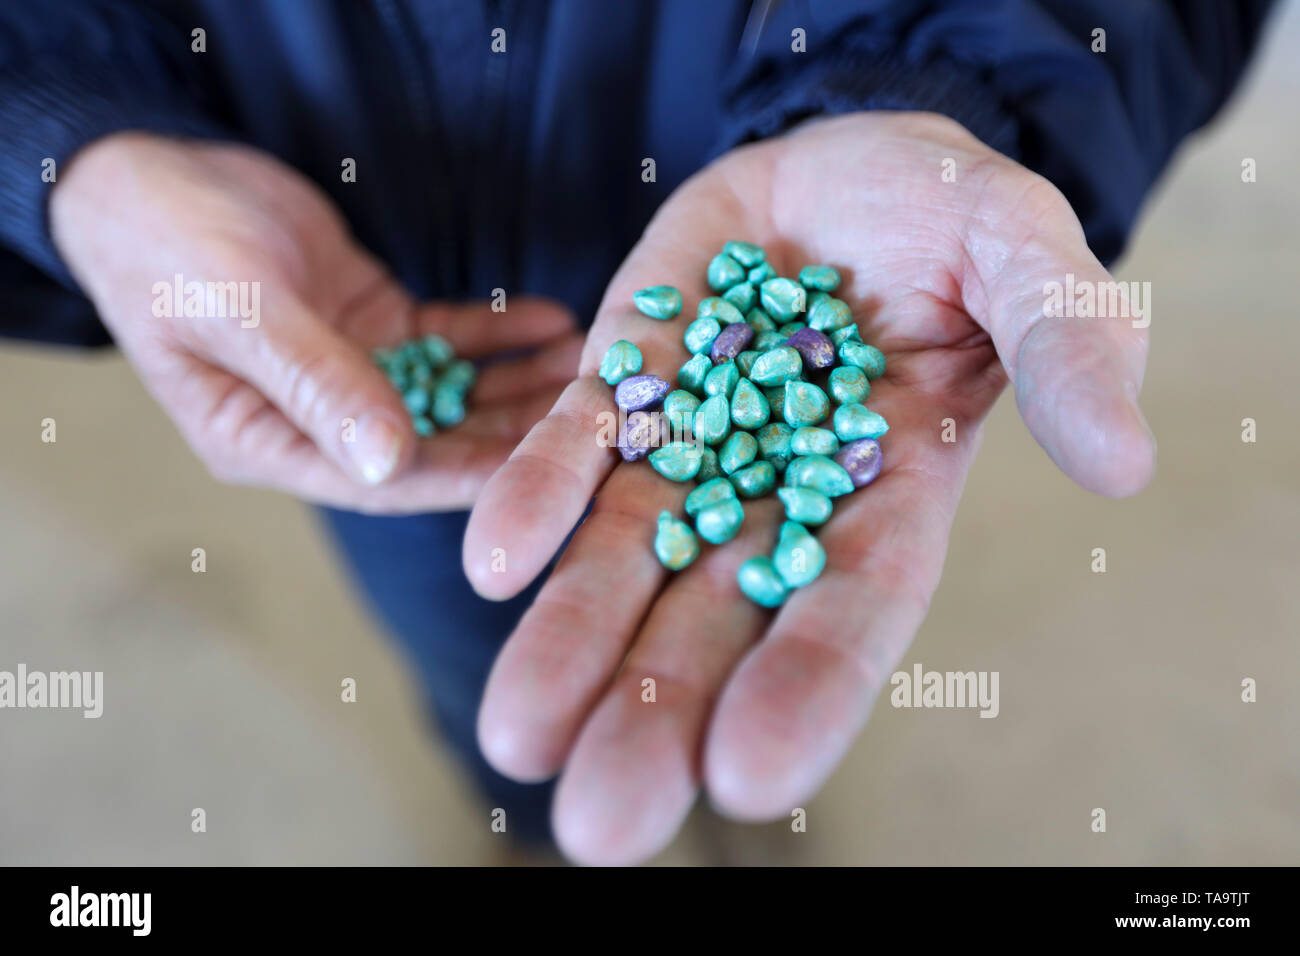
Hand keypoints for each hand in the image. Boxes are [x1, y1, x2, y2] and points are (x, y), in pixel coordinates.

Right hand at [50, 133, 578, 511]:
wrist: (147, 174)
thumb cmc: (168, 248)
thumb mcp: (240, 313)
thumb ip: (316, 384)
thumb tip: (389, 460)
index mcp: (268, 441)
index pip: (383, 479)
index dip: (464, 475)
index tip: (540, 469)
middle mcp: (318, 420)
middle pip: (432, 440)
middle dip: (512, 430)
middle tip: (591, 414)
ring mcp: (350, 373)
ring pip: (451, 391)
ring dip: (518, 381)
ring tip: (592, 364)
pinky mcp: (373, 325)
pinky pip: (447, 338)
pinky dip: (496, 331)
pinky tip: (551, 321)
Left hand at [463, 112, 1153, 862]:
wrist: (847, 166)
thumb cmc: (954, 219)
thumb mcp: (1028, 258)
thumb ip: (1068, 348)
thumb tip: (1126, 466)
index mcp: (890, 496)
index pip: (853, 611)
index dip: (808, 690)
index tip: (748, 777)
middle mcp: (779, 497)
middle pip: (716, 624)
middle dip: (657, 720)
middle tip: (600, 825)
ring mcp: (692, 447)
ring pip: (623, 563)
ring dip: (568, 645)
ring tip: (515, 738)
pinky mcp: (626, 385)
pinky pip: (575, 452)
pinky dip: (534, 502)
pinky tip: (493, 561)